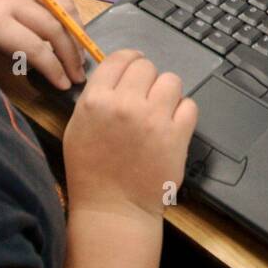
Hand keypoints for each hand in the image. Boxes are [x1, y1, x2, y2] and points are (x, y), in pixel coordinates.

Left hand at [0, 0, 86, 89]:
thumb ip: (12, 61)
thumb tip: (44, 68)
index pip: (37, 47)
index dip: (55, 68)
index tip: (65, 86)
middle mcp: (13, 2)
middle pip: (55, 27)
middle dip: (71, 54)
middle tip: (79, 76)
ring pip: (63, 7)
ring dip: (76, 32)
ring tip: (80, 55)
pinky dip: (70, 15)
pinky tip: (72, 33)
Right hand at [62, 50, 197, 220]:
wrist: (114, 209)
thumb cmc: (91, 171)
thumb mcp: (78, 127)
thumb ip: (97, 96)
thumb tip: (118, 74)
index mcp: (96, 101)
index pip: (120, 59)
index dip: (130, 60)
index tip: (135, 67)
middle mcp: (125, 105)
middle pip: (147, 67)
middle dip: (146, 80)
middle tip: (144, 97)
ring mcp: (154, 120)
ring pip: (171, 81)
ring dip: (166, 93)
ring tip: (159, 111)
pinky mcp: (177, 135)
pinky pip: (189, 105)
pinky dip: (183, 113)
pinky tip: (171, 126)